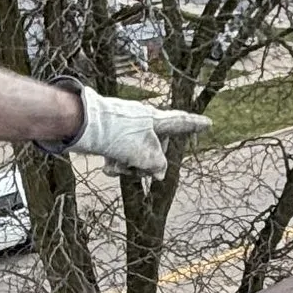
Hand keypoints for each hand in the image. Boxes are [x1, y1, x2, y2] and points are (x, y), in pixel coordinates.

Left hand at [67, 87, 212, 177]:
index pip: (181, 122)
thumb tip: (159, 173)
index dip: (195, 125)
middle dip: (146, 163)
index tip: (209, 123)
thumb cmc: (117, 134)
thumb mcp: (145, 155)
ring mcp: (126, 127)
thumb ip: (158, 165)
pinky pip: (120, 152)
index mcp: (155, 120)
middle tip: (138, 170)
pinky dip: (115, 162)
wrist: (83, 124)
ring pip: (135, 154)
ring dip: (128, 166)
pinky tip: (107, 166)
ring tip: (116, 166)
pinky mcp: (110, 133)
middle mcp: (143, 121)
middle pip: (155, 148)